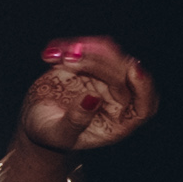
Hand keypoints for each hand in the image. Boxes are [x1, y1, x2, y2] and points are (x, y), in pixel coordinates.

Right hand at [21, 35, 155, 159]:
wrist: (37, 121)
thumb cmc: (52, 135)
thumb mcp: (60, 134)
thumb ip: (76, 120)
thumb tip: (92, 98)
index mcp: (120, 123)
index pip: (144, 106)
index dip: (143, 87)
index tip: (134, 70)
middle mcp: (119, 100)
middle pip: (124, 75)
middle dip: (100, 64)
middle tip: (71, 60)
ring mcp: (106, 81)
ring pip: (111, 56)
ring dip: (89, 51)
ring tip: (63, 55)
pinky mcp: (92, 66)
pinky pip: (92, 49)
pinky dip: (74, 46)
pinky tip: (54, 53)